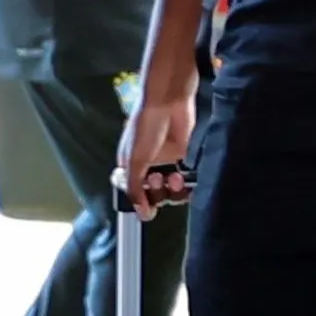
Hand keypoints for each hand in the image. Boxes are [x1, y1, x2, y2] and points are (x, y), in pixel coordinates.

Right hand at [120, 85, 198, 215]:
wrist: (169, 101)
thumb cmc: (146, 124)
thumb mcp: (135, 159)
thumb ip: (135, 188)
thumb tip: (140, 213)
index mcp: (128, 164)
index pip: (133, 193)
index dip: (141, 202)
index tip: (149, 209)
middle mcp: (145, 165)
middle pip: (153, 193)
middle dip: (158, 192)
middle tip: (158, 178)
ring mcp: (164, 160)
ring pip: (170, 189)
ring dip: (173, 190)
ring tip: (174, 178)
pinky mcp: (181, 155)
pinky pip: (184, 179)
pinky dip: (186, 186)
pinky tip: (186, 184)